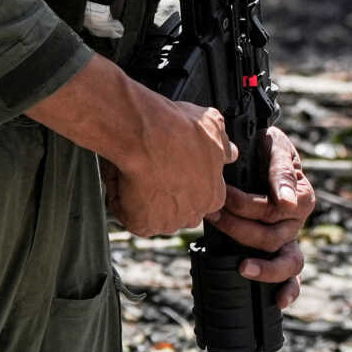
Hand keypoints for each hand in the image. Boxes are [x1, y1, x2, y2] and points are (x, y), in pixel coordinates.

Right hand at [101, 94, 234, 238]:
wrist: (145, 132)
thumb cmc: (178, 128)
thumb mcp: (213, 127)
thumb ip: (224, 144)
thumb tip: (230, 152)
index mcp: (214, 195)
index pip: (203, 198)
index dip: (187, 182)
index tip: (176, 168)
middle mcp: (193, 214)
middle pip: (180, 210)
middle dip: (168, 195)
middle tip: (155, 168)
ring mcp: (166, 223)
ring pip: (154, 214)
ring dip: (144, 199)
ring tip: (136, 172)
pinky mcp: (141, 225)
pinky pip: (129, 216)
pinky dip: (121, 201)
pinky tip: (123, 179)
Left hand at [206, 127, 316, 308]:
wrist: (257, 150)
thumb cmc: (266, 147)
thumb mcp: (275, 147)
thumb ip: (281, 172)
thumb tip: (286, 203)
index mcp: (302, 197)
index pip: (274, 209)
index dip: (246, 205)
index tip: (221, 193)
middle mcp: (297, 221)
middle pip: (274, 238)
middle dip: (241, 230)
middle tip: (215, 217)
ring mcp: (289, 238)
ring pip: (287, 262)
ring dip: (263, 266)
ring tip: (242, 267)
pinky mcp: (278, 249)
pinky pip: (290, 275)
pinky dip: (288, 290)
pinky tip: (278, 301)